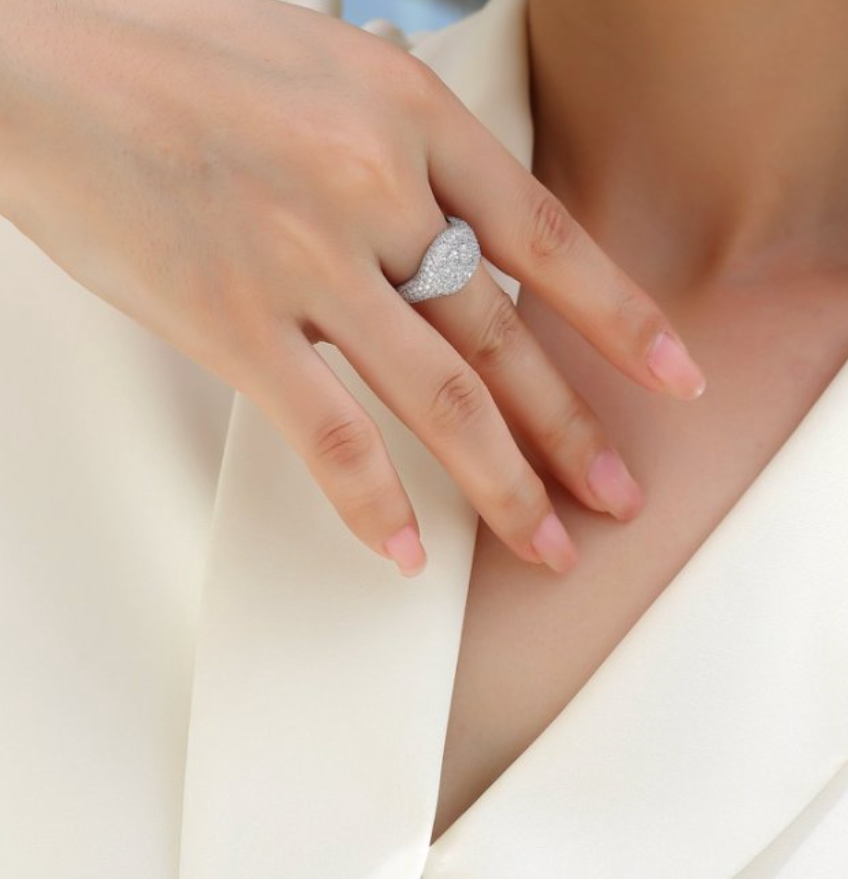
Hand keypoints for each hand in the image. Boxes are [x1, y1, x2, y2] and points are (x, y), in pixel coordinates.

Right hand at [0, 0, 704, 576]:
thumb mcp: (324, 67)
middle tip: (617, 494)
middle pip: (502, 340)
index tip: (671, 377)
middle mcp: (372, 190)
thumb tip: (450, 224)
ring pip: (437, 399)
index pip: (547, 238)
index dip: (619, 318)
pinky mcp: (232, 321)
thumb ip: (401, 148)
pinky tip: (404, 550)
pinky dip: (370, 501)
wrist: (43, 64)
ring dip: (502, 484)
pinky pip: (325, 434)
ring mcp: (305, 261)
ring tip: (545, 543)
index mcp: (406, 117)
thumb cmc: (176, 57)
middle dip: (572, 431)